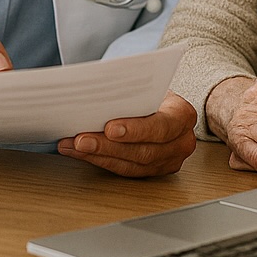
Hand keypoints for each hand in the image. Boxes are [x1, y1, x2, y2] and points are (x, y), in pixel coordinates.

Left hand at [57, 91, 197, 176]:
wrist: (164, 104)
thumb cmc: (153, 92)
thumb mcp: (148, 85)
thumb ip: (130, 91)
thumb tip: (96, 90)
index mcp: (183, 115)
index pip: (162, 126)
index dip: (135, 130)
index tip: (109, 128)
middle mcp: (181, 142)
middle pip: (143, 151)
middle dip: (108, 146)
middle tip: (80, 140)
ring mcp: (169, 160)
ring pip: (131, 165)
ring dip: (98, 156)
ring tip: (73, 146)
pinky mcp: (153, 171)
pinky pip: (124, 170)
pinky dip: (99, 160)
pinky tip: (79, 152)